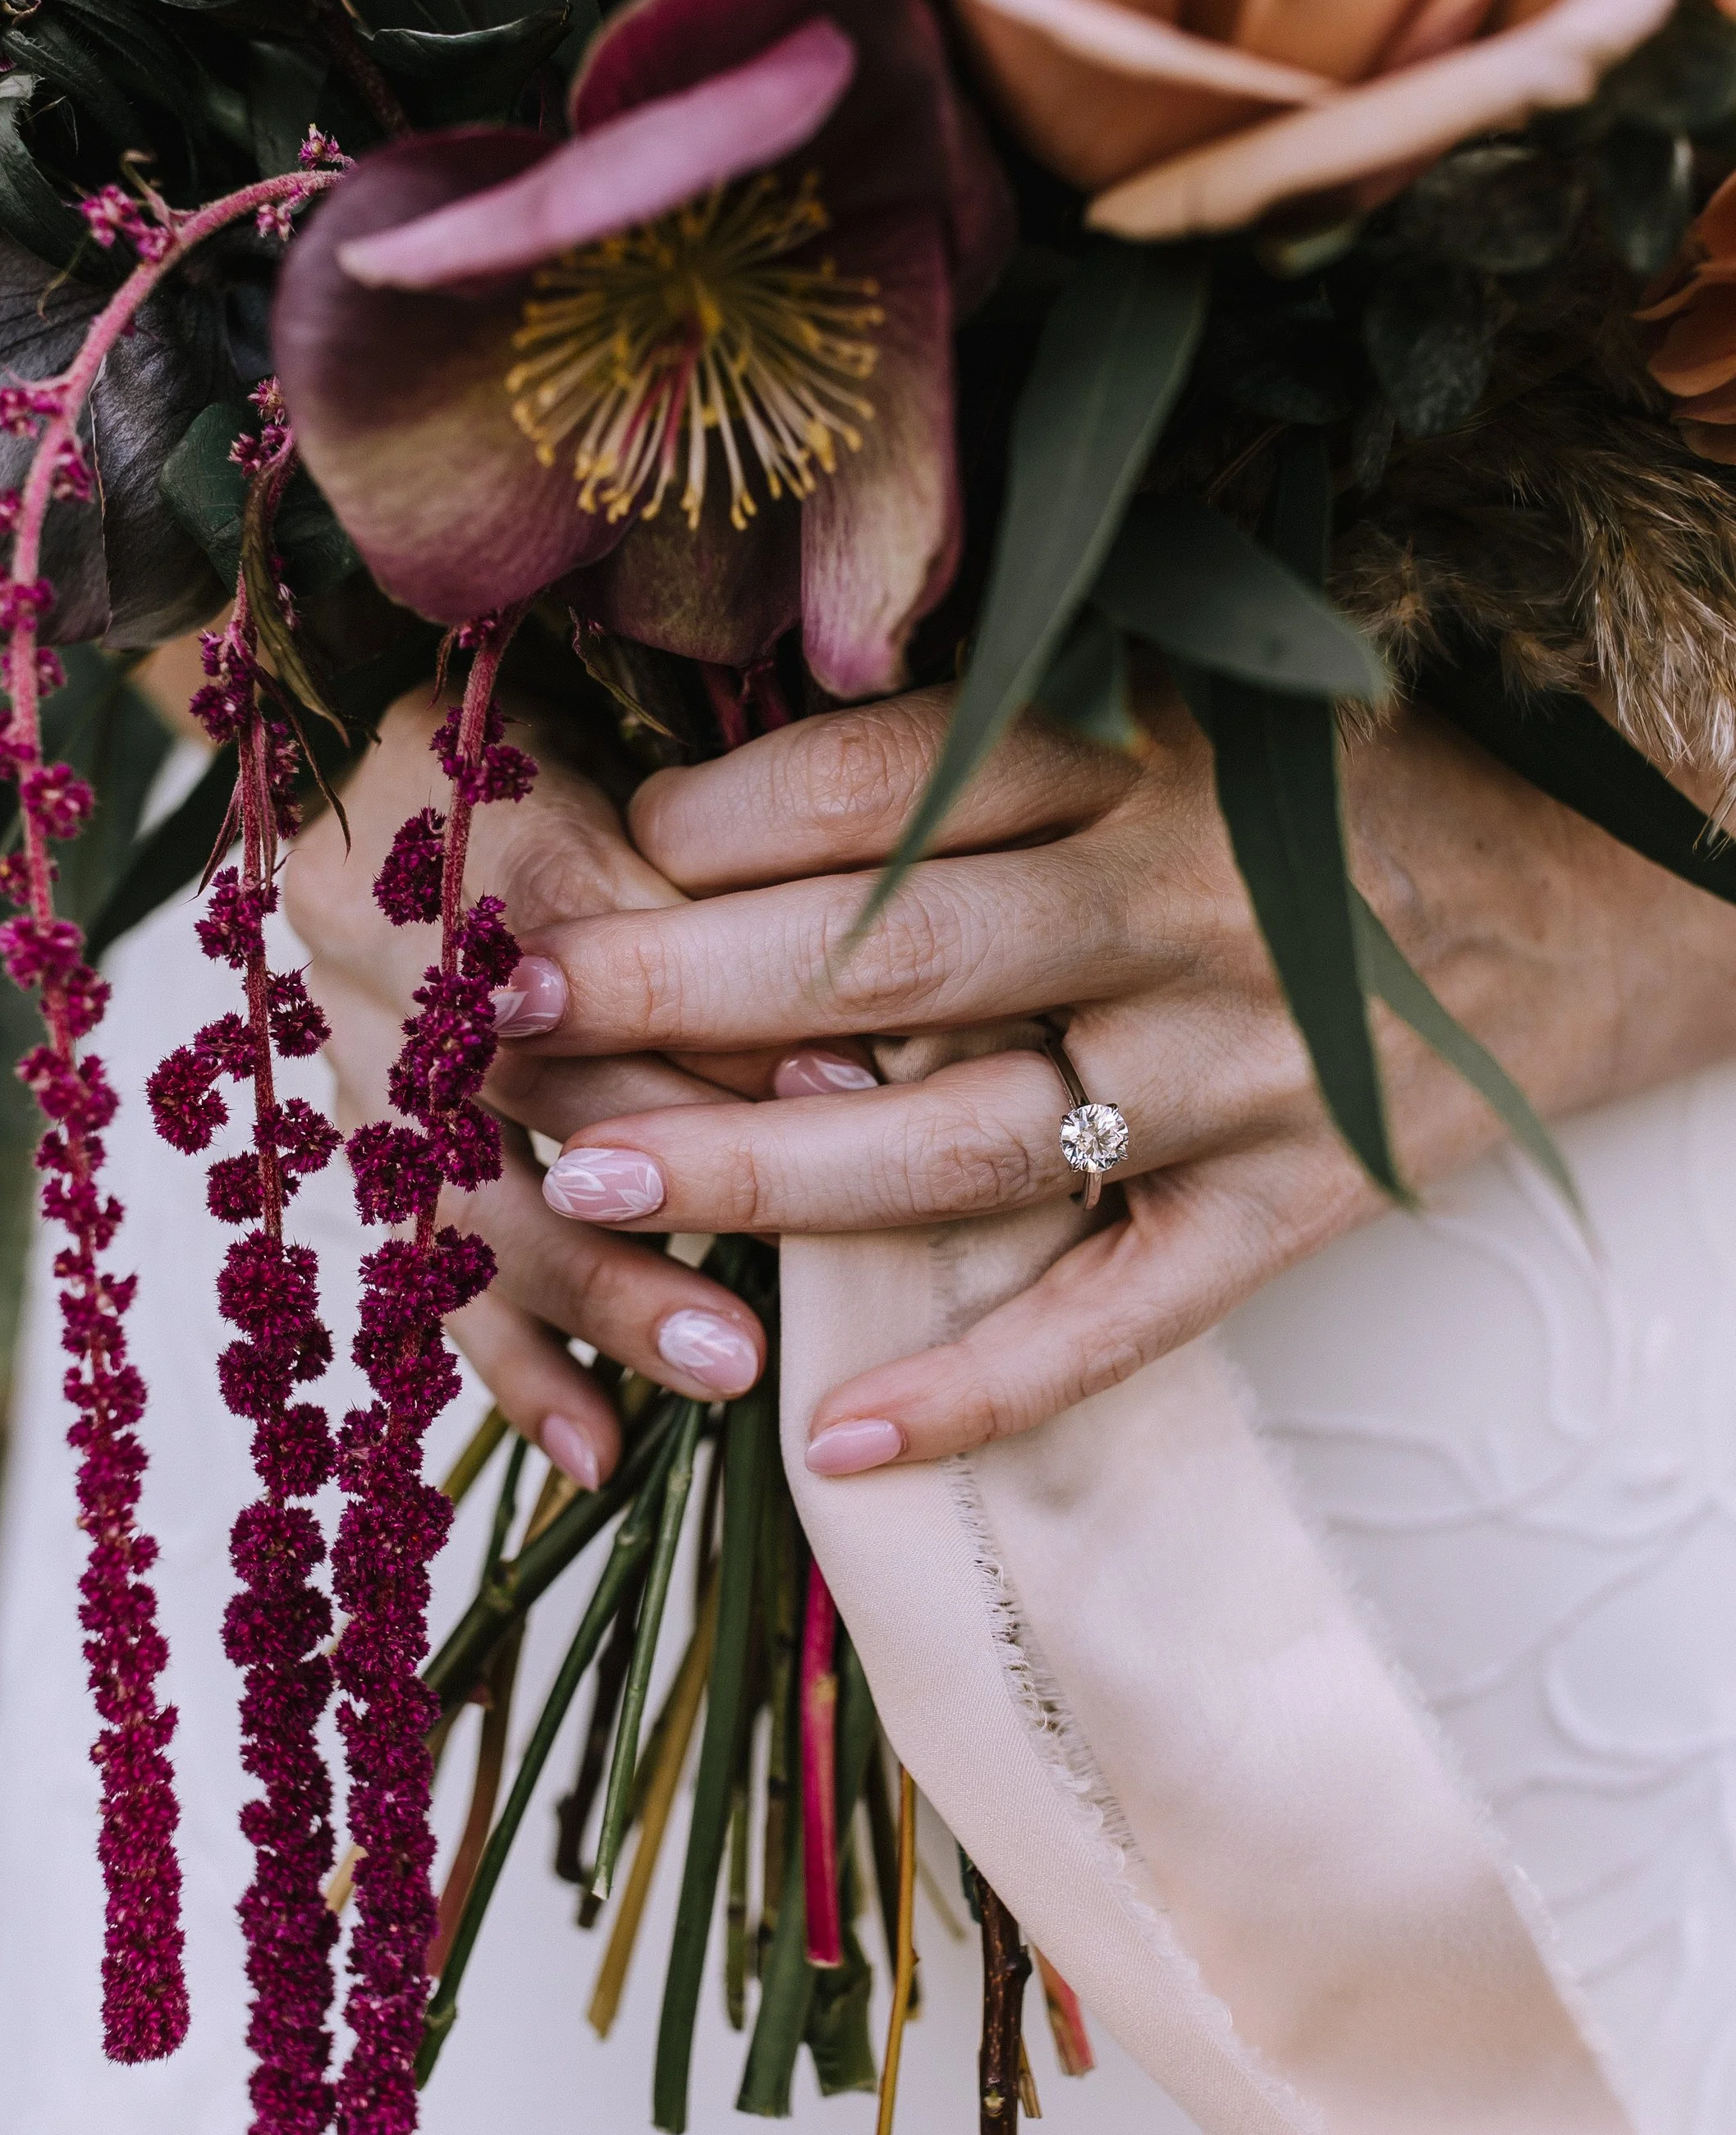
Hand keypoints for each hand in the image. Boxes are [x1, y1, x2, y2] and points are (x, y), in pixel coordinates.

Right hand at [284, 687, 776, 1487]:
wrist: (346, 751)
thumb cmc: (538, 732)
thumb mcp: (621, 744)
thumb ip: (717, 864)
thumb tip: (851, 1040)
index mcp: (452, 801)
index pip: (589, 913)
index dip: (713, 1000)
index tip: (854, 1081)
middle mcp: (378, 932)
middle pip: (523, 1070)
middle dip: (672, 1165)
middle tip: (825, 1210)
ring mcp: (344, 1045)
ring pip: (465, 1191)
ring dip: (600, 1289)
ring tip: (729, 1368)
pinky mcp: (344, 1132)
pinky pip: (419, 1266)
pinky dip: (512, 1362)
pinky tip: (595, 1448)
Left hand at [499, 679, 1735, 1468]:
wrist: (1621, 894)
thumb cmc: (1369, 784)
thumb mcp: (1208, 692)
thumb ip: (1014, 720)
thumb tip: (756, 764)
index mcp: (1148, 752)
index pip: (889, 779)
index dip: (713, 819)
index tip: (582, 853)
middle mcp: (1183, 904)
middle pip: (892, 951)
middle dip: (683, 983)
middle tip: (512, 1018)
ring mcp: (1242, 1069)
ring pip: (973, 1136)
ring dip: (775, 1166)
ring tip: (602, 1185)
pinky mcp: (1298, 1206)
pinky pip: (1124, 1314)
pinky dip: (986, 1386)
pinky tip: (836, 1442)